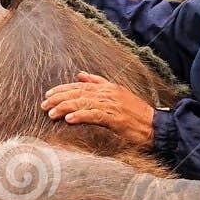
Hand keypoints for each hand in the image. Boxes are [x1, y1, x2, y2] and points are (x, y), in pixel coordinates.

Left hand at [41, 73, 155, 148]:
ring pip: (84, 103)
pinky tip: (69, 120)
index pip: (80, 86)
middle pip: (78, 93)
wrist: (155, 126)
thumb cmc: (136, 113)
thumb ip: (98, 82)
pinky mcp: (116, 118)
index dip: (63, 90)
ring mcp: (112, 105)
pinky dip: (81, 116)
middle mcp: (108, 94)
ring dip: (65, 108)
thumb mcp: (117, 93)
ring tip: (51, 114)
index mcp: (107, 87)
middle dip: (59, 99)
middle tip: (44, 106)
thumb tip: (80, 74)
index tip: (48, 95)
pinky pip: (94, 115)